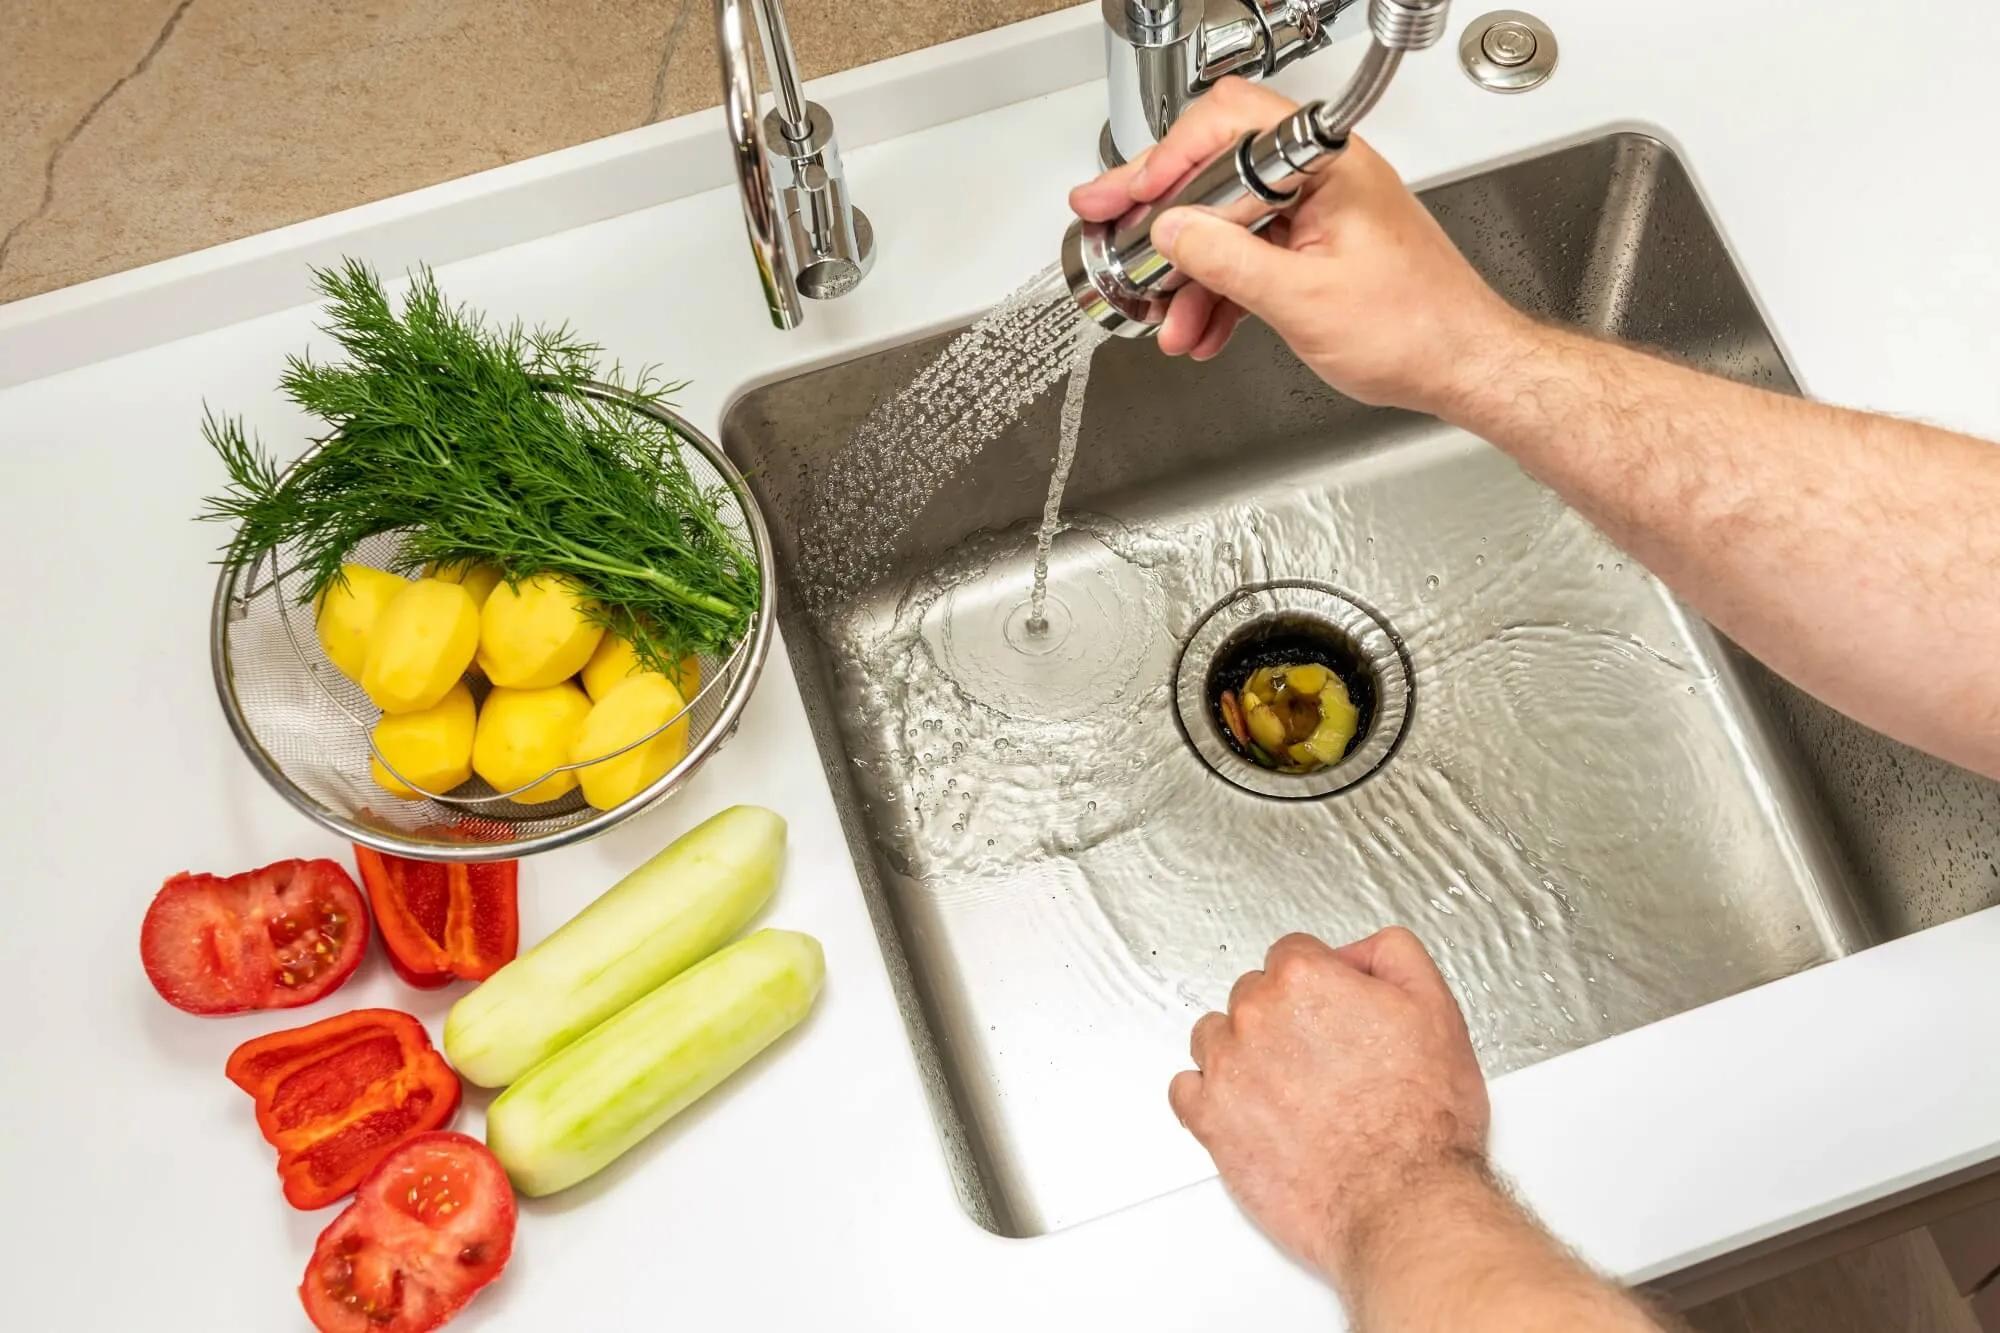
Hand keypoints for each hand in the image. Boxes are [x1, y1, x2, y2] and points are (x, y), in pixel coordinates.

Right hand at [1068, 79, 1525, 413]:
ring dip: (1191, 275)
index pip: (1227, 127)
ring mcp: (1319, 213)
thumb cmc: (1417, 329)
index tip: (1128, 198)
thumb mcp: (1302, 300)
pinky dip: (1222, 292)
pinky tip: (1201, 326)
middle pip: (1219, 174)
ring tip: (1164, 317)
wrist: (1464, 366)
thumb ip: (1227, 261)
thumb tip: (1171, 231)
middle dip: (1167, 224)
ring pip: (1230, 224)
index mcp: (1327, 166)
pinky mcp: (1318, 249)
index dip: (1167, 162)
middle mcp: (1323, 178)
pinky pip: (1253, 257)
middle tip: (1118, 238)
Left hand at [1170, 928, 1489, 1283]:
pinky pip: (1186, 1089)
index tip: (1333, 1011)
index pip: (1293, 955)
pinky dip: (1210, 1096)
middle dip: (1284, 1019)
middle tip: (1324, 1058)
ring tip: (1289, 1088)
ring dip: (1245, 1053)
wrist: (1403, 1201)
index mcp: (1305, 980)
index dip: (1322, 984)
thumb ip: (1392, 957)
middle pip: (1254, 994)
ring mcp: (1228, 1068)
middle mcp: (1256, 1016)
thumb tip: (1359, 953)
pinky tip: (1246, 1108)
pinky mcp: (1210, 1120)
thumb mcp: (1436, 1010)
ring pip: (1216, 1036)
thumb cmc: (1423, 1121)